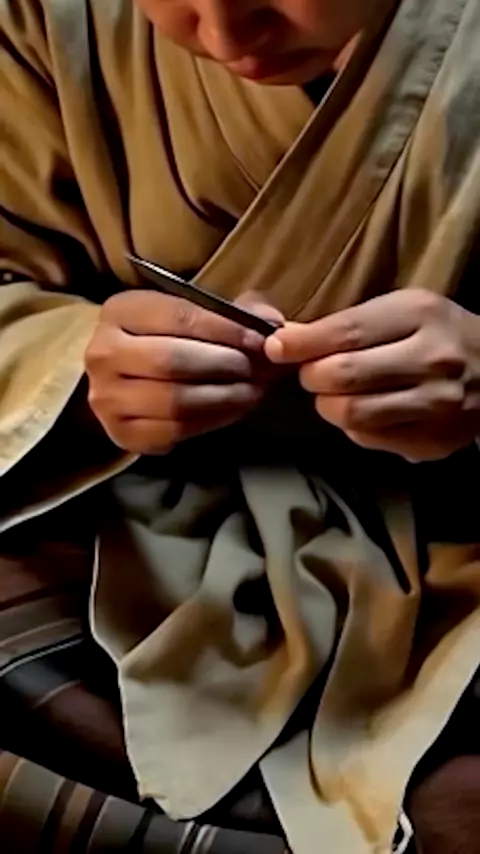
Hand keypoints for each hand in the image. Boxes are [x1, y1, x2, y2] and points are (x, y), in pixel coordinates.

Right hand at [85, 289, 281, 454]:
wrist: (123, 380)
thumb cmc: (167, 339)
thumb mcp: (193, 313)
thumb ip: (235, 310)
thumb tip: (272, 321)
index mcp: (119, 311)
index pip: (179, 316)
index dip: (226, 329)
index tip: (260, 339)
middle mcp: (103, 353)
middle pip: (172, 361)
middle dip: (225, 365)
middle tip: (258, 370)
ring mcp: (107, 398)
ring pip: (175, 402)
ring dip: (224, 398)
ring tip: (252, 391)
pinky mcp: (121, 434)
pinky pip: (174, 431)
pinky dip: (212, 422)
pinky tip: (232, 411)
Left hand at [265, 290, 479, 460]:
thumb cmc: (437, 333)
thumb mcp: (400, 311)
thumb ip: (346, 325)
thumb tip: (286, 339)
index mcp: (419, 315)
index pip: (345, 332)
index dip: (301, 344)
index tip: (275, 347)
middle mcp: (431, 359)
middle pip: (342, 377)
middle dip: (312, 377)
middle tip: (312, 374)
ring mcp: (435, 405)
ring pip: (351, 414)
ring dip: (327, 405)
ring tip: (334, 394)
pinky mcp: (431, 441)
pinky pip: (368, 439)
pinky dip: (352, 427)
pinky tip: (364, 412)